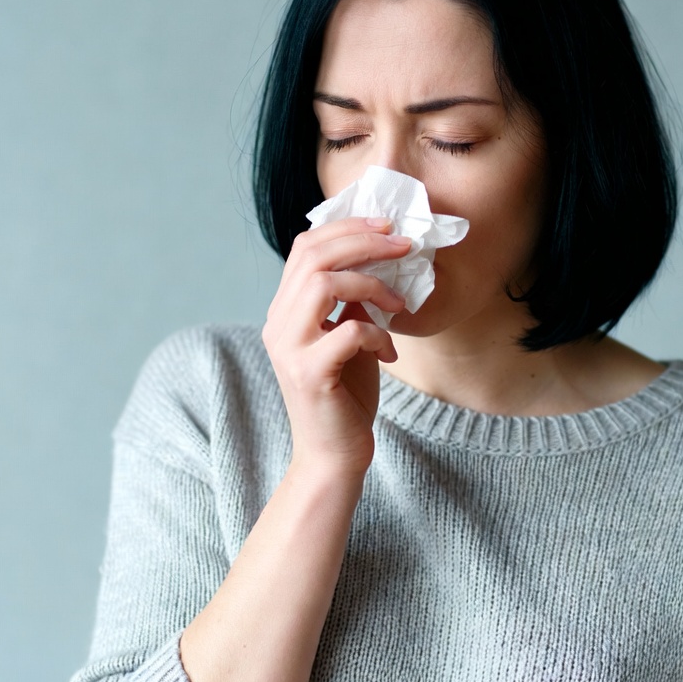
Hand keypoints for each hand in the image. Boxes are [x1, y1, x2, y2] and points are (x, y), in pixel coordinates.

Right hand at [262, 217, 410, 476]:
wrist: (333, 455)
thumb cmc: (344, 396)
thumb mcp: (349, 337)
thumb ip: (352, 302)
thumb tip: (379, 259)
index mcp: (285, 310)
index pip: (305, 247)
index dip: (346, 228)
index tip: (387, 226)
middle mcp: (278, 324)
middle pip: (313, 256)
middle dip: (364, 242)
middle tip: (404, 245)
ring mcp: (289, 349)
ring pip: (323, 284)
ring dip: (372, 285)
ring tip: (399, 305)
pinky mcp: (309, 374)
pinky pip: (348, 332)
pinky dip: (378, 334)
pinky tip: (390, 351)